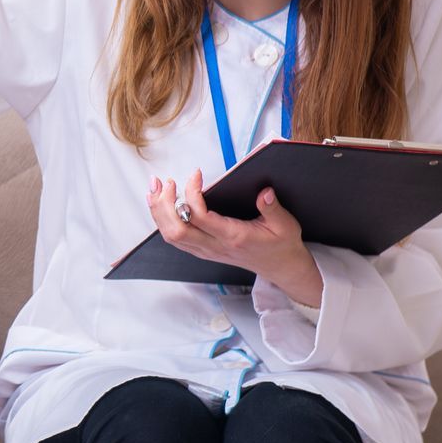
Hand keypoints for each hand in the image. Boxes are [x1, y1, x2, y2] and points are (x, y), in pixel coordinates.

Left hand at [146, 169, 323, 305]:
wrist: (280, 268)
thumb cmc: (281, 244)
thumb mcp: (285, 225)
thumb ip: (273, 208)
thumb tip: (265, 192)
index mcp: (233, 237)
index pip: (200, 217)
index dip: (192, 194)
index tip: (196, 175)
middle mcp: (214, 246)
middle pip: (176, 229)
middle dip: (164, 204)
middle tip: (167, 182)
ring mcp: (206, 251)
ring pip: (170, 235)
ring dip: (158, 211)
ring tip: (155, 188)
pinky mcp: (202, 251)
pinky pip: (174, 238)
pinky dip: (162, 220)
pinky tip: (160, 204)